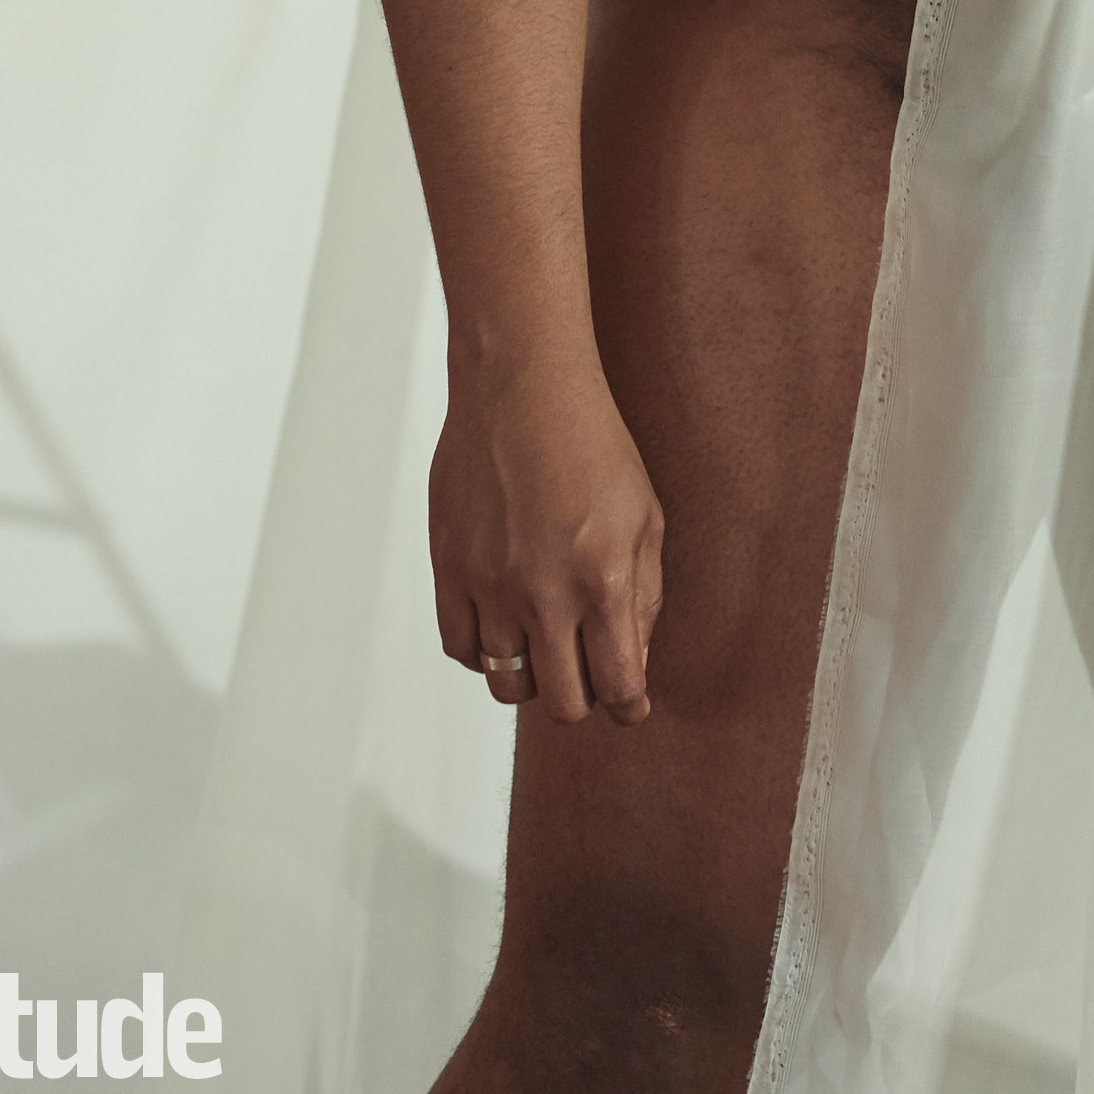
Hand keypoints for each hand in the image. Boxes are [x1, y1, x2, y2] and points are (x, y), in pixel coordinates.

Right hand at [428, 354, 663, 720]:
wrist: (521, 387)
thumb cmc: (592, 444)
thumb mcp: (645, 515)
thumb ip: (644, 596)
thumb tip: (632, 661)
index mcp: (602, 578)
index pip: (618, 685)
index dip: (629, 705)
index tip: (631, 703)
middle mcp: (543, 591)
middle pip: (561, 703)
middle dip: (584, 699)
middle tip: (589, 674)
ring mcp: (490, 583)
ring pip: (506, 684)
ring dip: (532, 676)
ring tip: (546, 643)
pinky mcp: (448, 568)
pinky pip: (461, 648)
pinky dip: (484, 651)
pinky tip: (505, 624)